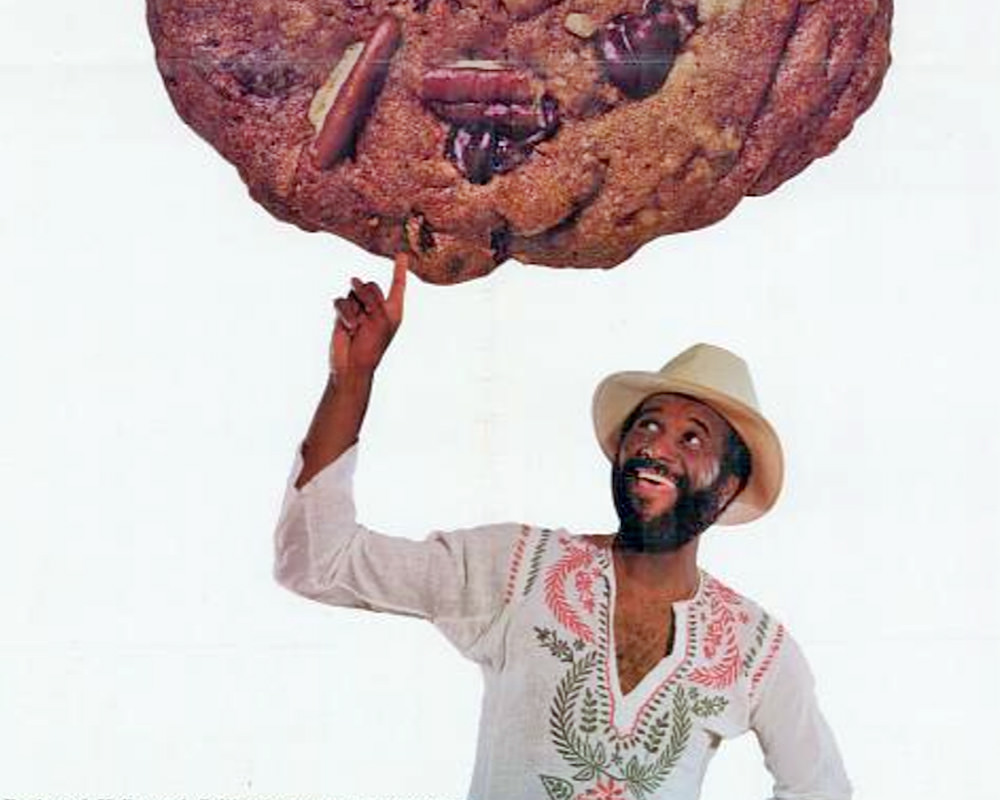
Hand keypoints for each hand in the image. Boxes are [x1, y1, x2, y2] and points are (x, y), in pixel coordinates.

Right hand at [330, 252, 407, 377]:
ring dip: (355, 308)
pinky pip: (341, 301)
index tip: (401, 254)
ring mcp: (359, 310)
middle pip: (370, 286)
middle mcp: (377, 307)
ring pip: (354, 292)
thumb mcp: (381, 318)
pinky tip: (347, 326)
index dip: (399, 269)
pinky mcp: (344, 314)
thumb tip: (353, 280)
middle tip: (369, 314)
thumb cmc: (373, 345)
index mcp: (393, 309)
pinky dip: (344, 313)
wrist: (353, 364)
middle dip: (367, 297)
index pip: (397, 285)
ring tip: (357, 326)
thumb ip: (371, 296)